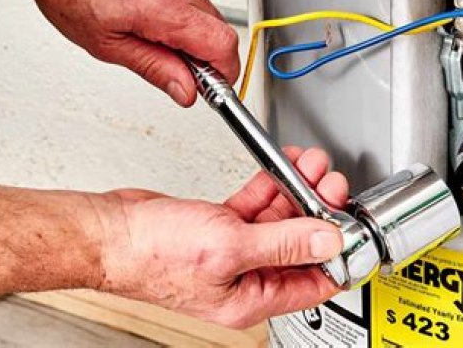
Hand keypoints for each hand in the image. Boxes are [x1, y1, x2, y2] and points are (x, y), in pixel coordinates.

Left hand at [25, 0, 238, 105]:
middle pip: (220, 30)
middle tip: (175, 65)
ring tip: (149, 29)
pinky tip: (147, 6)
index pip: (222, 45)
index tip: (214, 86)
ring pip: (206, 12)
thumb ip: (156, 69)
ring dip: (188, 29)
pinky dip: (179, 7)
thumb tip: (186, 91)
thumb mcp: (107, 44)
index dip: (224, 72)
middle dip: (204, 54)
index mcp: (162, 6)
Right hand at [99, 147, 347, 327]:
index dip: (339, 255)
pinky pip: (257, 206)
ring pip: (280, 219)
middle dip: (320, 209)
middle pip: (300, 244)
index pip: (314, 283)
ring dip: (298, 190)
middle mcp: (247, 277)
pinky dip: (272, 186)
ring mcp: (233, 250)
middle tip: (331, 181)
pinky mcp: (220, 226)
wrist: (110, 233)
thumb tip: (328, 240)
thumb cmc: (152, 254)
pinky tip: (283, 169)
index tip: (353, 225)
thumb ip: (283, 242)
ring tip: (311, 165)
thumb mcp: (229, 247)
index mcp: (253, 298)